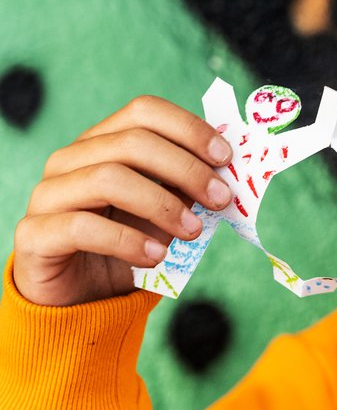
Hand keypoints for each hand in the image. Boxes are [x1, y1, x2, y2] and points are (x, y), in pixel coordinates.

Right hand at [13, 96, 234, 307]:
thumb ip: (190, 188)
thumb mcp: (167, 211)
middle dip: (186, 169)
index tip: (226, 158)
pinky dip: (128, 241)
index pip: (144, 112)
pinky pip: (82, 227)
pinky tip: (156, 257)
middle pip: (132, 142)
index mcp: (102, 142)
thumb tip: (229, 172)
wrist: (82, 297)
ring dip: (162, 204)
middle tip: (222, 200)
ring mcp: (48, 194)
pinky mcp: (34, 234)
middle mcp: (70, 160)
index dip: (188, 129)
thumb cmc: (130, 243)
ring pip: (108, 178)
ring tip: (193, 231)